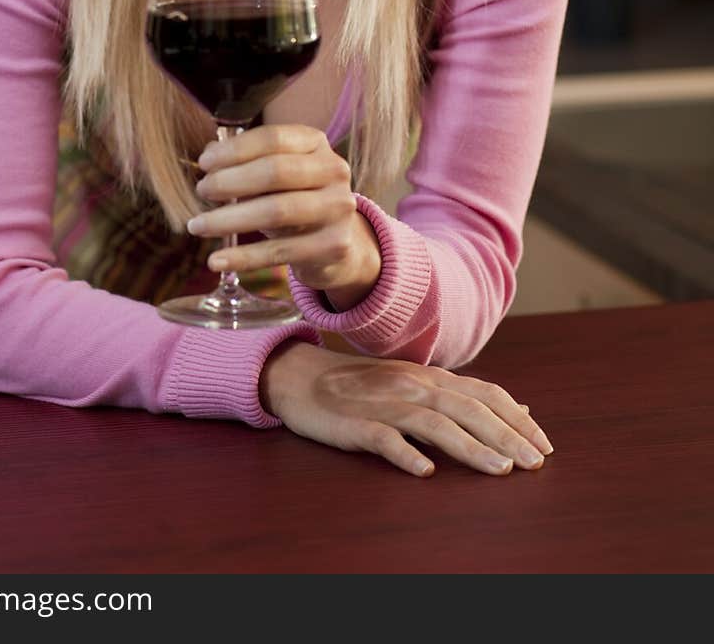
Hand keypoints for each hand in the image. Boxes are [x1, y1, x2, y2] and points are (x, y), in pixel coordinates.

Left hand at [187, 124, 380, 299]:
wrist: (339, 243)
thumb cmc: (295, 198)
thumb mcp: (277, 175)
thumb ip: (246, 160)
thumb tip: (209, 152)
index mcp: (316, 143)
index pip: (273, 138)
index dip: (234, 150)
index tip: (203, 163)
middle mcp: (334, 170)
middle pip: (275, 172)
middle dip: (230, 181)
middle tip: (201, 191)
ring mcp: (339, 208)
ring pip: (276, 211)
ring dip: (229, 219)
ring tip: (197, 226)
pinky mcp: (335, 245)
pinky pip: (281, 252)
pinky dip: (244, 257)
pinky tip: (215, 260)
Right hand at [260, 341, 554, 477]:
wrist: (303, 379)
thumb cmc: (365, 387)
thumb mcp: (417, 384)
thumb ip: (465, 396)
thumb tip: (519, 406)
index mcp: (430, 376)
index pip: (484, 393)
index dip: (517, 418)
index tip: (544, 445)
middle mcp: (412, 385)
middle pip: (467, 409)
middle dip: (506, 436)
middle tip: (534, 464)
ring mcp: (384, 404)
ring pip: (434, 424)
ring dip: (470, 447)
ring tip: (499, 470)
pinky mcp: (356, 424)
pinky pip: (384, 439)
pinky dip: (406, 453)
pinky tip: (426, 472)